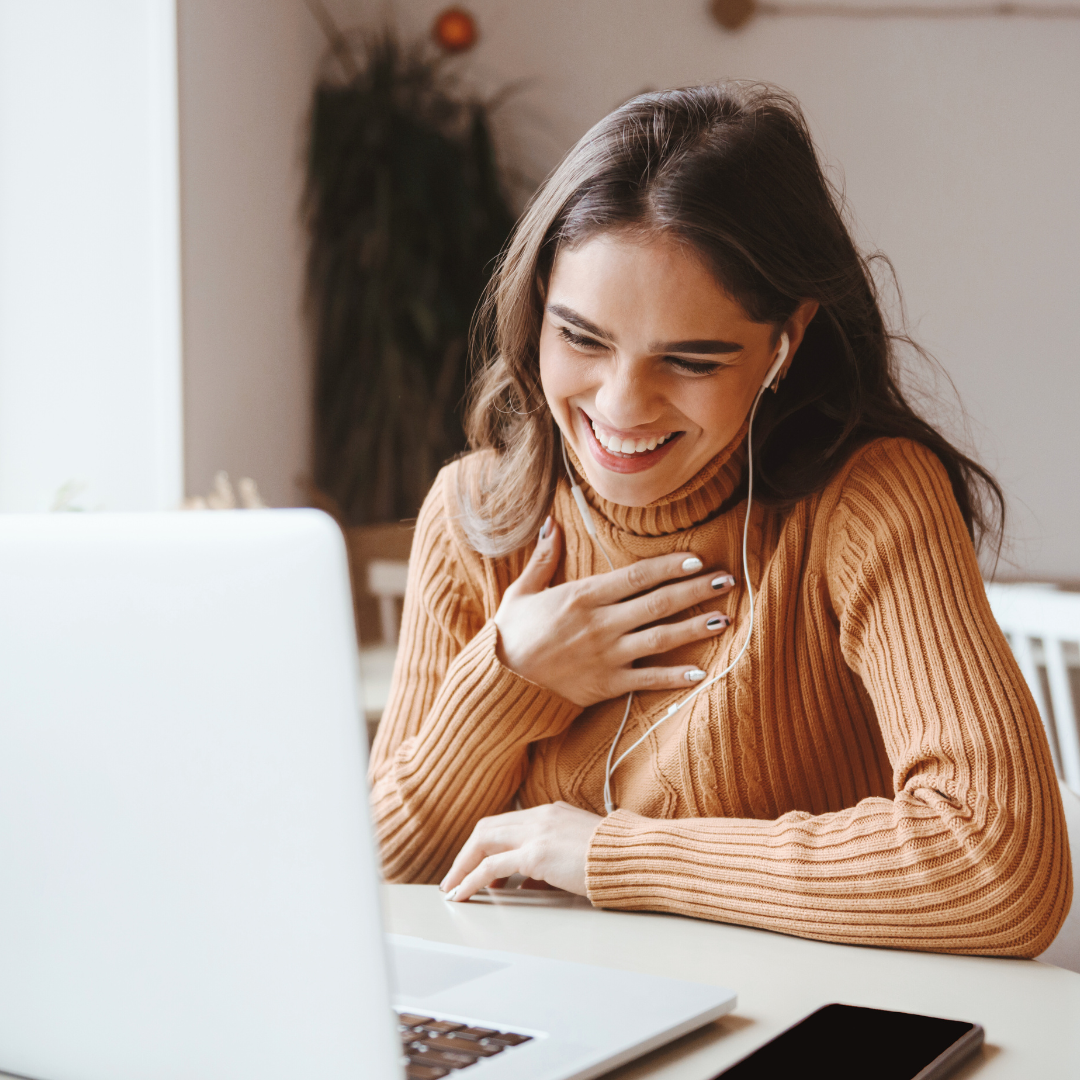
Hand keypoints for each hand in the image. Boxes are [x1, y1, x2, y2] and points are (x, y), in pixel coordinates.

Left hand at [440, 802, 601, 900]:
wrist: (634, 856)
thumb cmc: (615, 858)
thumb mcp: (579, 851)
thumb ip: (553, 859)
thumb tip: (531, 881)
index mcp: (551, 813)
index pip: (506, 823)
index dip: (487, 844)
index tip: (478, 865)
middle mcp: (540, 817)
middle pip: (488, 828)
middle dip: (466, 853)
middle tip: (455, 876)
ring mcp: (537, 833)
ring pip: (483, 842)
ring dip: (462, 866)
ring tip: (453, 888)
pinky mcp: (536, 855)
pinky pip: (491, 867)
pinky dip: (470, 879)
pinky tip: (462, 893)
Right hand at [493, 517, 734, 706]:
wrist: (500, 682)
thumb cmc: (511, 634)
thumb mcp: (522, 591)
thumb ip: (543, 557)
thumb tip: (551, 523)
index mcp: (583, 596)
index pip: (637, 576)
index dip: (670, 566)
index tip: (697, 559)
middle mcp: (601, 623)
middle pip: (658, 602)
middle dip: (696, 590)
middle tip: (727, 580)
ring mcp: (607, 655)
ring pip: (661, 638)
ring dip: (695, 627)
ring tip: (724, 617)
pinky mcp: (607, 685)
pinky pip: (648, 680)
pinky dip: (675, 677)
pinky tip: (701, 672)